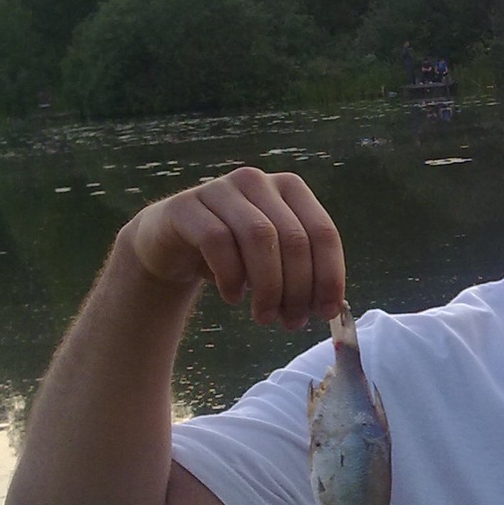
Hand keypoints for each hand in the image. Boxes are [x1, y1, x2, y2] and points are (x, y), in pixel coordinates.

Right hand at [123, 167, 345, 329]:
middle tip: (292, 323)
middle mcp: (257, 181)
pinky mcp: (187, 206)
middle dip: (298, 288)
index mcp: (290, 189)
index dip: (329, 275)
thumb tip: (331, 307)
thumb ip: (303, 276)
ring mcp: (221, 189)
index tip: (326, 312)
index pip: (323, 232)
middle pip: (293, 238)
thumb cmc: (234, 256)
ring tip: (264, 317)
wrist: (172, 247)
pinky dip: (231, 276)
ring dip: (268, 286)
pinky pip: (217, 241)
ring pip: (259, 237)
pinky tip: (233, 297)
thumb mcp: (274, 263)